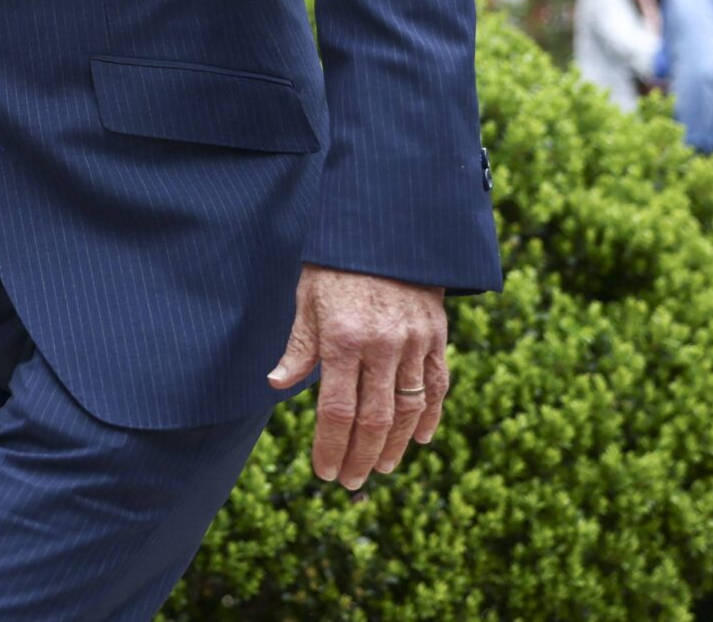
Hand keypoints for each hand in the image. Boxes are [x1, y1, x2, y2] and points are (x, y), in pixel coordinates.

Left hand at [268, 265, 449, 490]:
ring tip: (380, 467)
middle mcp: (381, 345)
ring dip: (394, 445)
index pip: (337, 410)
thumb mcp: (307, 298)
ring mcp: (413, 342)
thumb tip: (276, 384)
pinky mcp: (435, 335)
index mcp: (342, 337)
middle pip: (373, 419)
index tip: (324, 471)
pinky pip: (436, 384)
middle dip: (361, 457)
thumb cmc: (335, 265)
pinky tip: (418, 438)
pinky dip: (429, 415)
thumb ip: (298, 346)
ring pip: (408, 409)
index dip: (331, 446)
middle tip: (351, 482)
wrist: (384, 230)